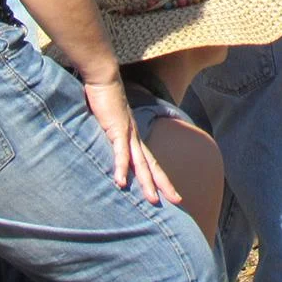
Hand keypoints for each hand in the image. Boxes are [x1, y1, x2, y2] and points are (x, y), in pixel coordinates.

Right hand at [82, 76, 180, 205]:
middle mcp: (136, 137)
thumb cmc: (105, 100)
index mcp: (135, 137)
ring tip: (152, 200)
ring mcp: (128, 134)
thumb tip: (108, 147)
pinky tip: (121, 183)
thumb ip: (110, 136)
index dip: (162, 178)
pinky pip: (120, 153)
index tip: (172, 193)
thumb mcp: (109, 123)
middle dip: (165, 185)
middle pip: (153, 166)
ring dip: (146, 183)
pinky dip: (122, 168)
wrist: (104, 80)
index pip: (152, 162)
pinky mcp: (116, 130)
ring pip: (141, 163)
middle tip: (177, 201)